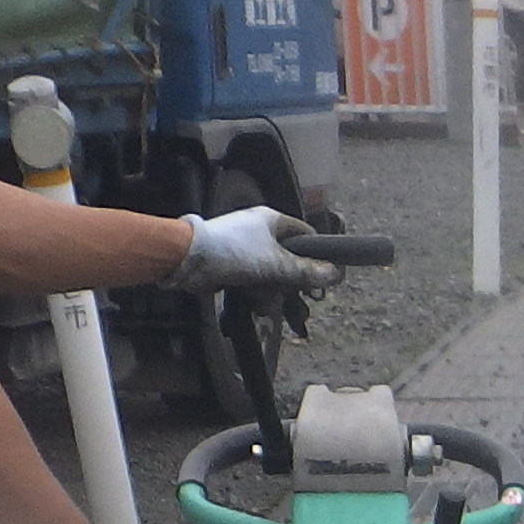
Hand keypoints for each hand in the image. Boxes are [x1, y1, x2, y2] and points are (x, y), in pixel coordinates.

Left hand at [175, 206, 334, 294]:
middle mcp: (260, 231)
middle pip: (289, 260)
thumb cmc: (235, 253)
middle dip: (288, 282)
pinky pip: (253, 282)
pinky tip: (251, 303)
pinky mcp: (232, 265)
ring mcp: (245, 248)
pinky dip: (254, 294)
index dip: (316, 255)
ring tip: (262, 302)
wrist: (189, 259)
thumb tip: (335, 274)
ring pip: (271, 275)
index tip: (321, 277)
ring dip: (270, 293)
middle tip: (290, 295)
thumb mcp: (276, 264)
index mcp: (272, 220)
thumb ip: (306, 271)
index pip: (306, 234)